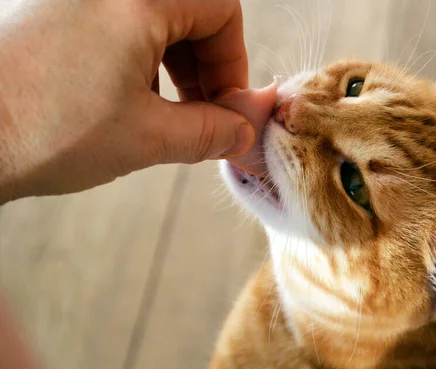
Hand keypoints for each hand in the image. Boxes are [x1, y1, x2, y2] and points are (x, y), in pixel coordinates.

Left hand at [0, 0, 276, 203]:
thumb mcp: (147, 137)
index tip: (226, 105)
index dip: (233, 62)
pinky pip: (118, 22)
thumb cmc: (43, 131)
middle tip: (202, 114)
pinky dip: (139, 58)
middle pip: (189, 12)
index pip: (221, 9)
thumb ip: (210, 131)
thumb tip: (241, 132)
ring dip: (174, 65)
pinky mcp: (53, 11)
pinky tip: (127, 100)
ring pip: (155, 17)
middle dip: (206, 67)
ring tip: (164, 112)